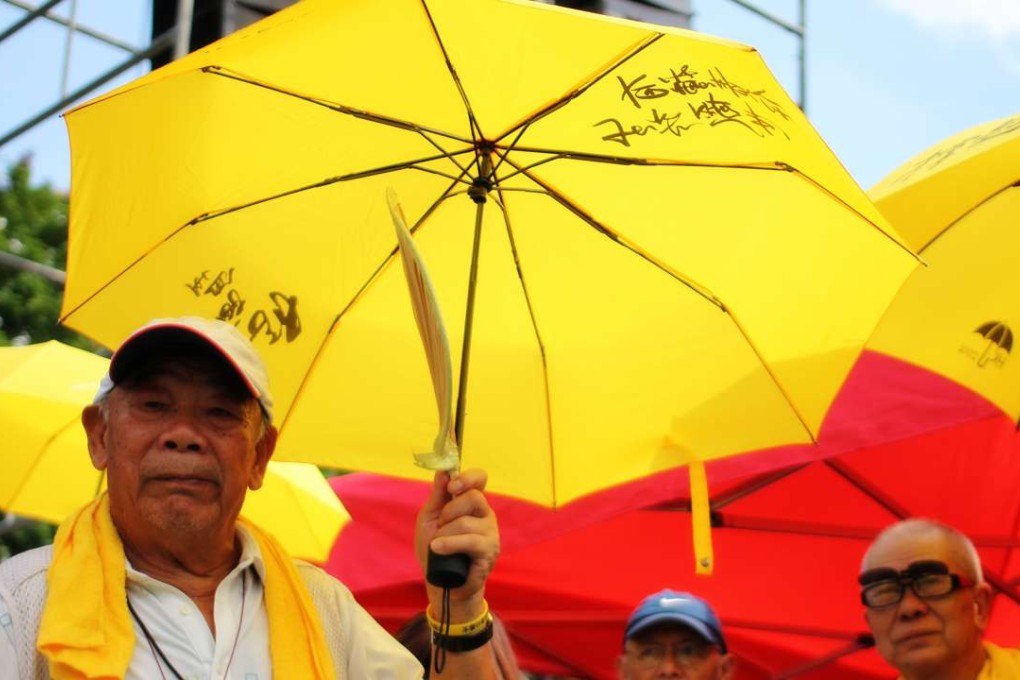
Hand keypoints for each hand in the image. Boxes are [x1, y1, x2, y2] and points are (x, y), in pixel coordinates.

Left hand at [415, 469, 499, 619]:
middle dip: (449, 512)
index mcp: (472, 503)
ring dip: (443, 535)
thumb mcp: (430, 519)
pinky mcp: (489, 554)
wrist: (439, 581)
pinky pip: (470, 543)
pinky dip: (449, 546)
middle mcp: (486, 516)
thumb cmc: (435, 548)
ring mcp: (491, 535)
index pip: (480, 479)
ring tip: (436, 547)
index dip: (468, 477)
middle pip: (474, 498)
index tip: (452, 485)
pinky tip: (439, 551)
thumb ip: (437, 496)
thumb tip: (443, 472)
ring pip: (466, 523)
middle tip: (440, 526)